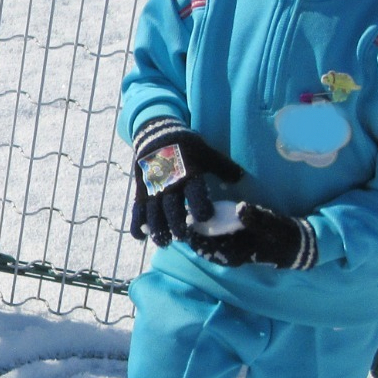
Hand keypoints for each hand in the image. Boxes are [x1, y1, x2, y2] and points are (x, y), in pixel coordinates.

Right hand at [128, 119, 245, 245]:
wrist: (156, 134)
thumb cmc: (186, 146)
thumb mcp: (206, 152)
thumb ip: (223, 167)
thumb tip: (240, 178)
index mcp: (188, 174)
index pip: (195, 194)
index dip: (201, 207)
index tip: (205, 218)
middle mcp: (169, 184)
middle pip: (172, 209)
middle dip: (177, 226)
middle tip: (183, 237)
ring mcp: (152, 189)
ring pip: (153, 213)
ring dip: (158, 230)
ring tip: (164, 243)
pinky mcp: (141, 191)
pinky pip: (137, 210)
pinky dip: (137, 224)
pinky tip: (140, 238)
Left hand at [187, 201, 317, 269]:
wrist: (295, 245)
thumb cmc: (282, 235)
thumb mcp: (271, 225)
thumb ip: (255, 217)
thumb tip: (241, 208)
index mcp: (235, 254)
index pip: (207, 249)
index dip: (194, 237)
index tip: (186, 221)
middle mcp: (230, 255)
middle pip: (203, 247)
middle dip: (192, 233)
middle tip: (182, 215)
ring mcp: (232, 250)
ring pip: (207, 244)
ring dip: (198, 232)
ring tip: (187, 215)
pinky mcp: (235, 244)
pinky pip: (215, 239)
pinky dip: (207, 230)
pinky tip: (202, 217)